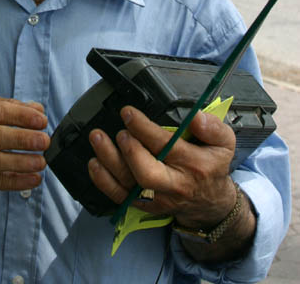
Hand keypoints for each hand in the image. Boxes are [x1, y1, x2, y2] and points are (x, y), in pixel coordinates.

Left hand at [88, 106, 237, 227]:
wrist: (210, 203)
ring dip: (109, 161)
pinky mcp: (144, 206)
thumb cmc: (212, 166)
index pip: (166, 146)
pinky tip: (94, 163)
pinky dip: (103, 181)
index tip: (128, 113)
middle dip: (129, 151)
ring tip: (97, 137)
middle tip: (120, 132)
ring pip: (129, 185)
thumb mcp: (224, 143)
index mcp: (194, 164)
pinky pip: (120, 197)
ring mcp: (157, 198)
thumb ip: (213, 126)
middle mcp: (174, 184)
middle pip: (147, 174)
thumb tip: (195, 118)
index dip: (143, 128)